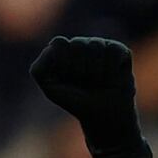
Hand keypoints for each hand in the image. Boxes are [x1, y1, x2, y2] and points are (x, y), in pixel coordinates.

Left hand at [30, 36, 142, 154]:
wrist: (101, 114)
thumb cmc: (74, 100)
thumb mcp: (49, 88)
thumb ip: (39, 68)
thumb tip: (55, 45)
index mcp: (61, 51)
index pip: (59, 42)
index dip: (63, 63)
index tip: (65, 78)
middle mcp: (80, 44)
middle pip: (77, 44)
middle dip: (78, 69)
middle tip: (82, 82)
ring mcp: (100, 45)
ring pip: (96, 46)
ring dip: (94, 71)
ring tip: (96, 81)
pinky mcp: (119, 50)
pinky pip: (113, 52)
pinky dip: (110, 70)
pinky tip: (110, 78)